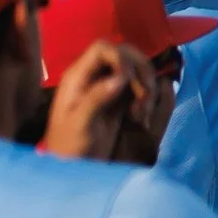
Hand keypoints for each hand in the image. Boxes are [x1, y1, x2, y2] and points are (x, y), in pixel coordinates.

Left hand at [41, 40, 155, 161]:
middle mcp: (94, 77)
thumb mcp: (79, 124)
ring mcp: (108, 88)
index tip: (129, 82)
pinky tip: (141, 118)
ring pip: (136, 70)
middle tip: (145, 97)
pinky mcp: (119, 102)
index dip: (121, 58)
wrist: (71, 169)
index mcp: (79, 77)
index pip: (103, 48)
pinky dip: (147, 99)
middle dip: (141, 72)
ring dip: (147, 87)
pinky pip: (139, 88)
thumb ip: (96, 99)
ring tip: (141, 113)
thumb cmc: (69, 147)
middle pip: (125, 54)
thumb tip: (120, 78)